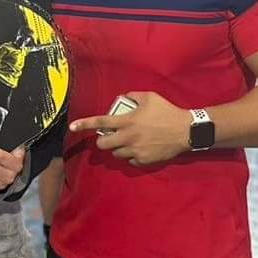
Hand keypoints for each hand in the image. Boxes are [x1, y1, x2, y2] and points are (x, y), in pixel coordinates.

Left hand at [69, 91, 190, 165]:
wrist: (185, 131)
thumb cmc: (167, 112)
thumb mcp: (150, 97)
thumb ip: (132, 96)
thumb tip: (122, 98)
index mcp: (127, 121)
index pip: (100, 122)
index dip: (84, 124)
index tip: (72, 127)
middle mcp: (128, 137)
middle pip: (104, 144)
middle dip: (104, 141)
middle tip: (111, 137)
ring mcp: (135, 150)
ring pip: (116, 154)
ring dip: (118, 148)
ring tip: (129, 142)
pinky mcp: (143, 161)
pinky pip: (130, 161)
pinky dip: (131, 156)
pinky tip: (140, 149)